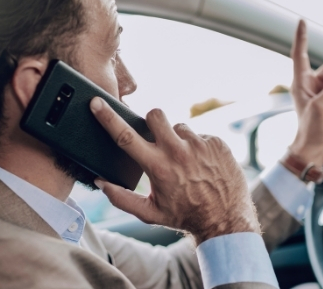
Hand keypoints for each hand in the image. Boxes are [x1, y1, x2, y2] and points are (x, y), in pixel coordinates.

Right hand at [89, 97, 258, 244]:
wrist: (225, 220)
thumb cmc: (184, 216)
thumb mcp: (150, 213)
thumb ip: (121, 198)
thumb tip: (100, 182)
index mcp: (157, 166)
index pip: (126, 136)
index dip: (108, 117)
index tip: (97, 102)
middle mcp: (178, 151)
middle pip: (155, 115)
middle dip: (151, 121)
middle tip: (156, 138)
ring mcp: (199, 145)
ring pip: (179, 126)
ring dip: (177, 140)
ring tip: (185, 162)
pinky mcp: (217, 142)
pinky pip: (200, 135)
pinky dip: (197, 147)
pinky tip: (201, 164)